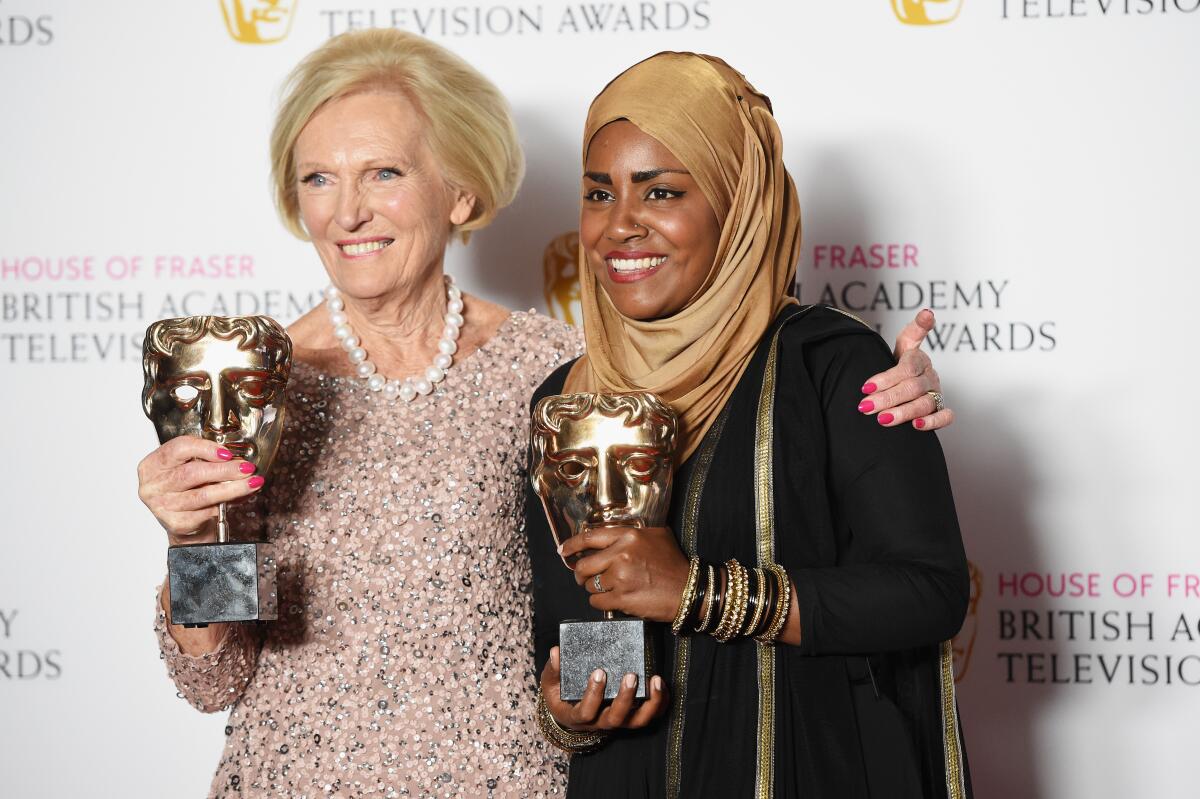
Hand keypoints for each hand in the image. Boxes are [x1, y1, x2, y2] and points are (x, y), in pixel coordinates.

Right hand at [137, 435, 263, 545]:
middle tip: (247, 468)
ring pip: (203, 494)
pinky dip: (226, 504)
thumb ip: (206, 459)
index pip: (178, 448)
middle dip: (225, 469)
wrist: (186, 521)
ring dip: (232, 488)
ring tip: (252, 483)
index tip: (227, 453)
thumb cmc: (188, 489)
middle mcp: (153, 485)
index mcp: (152, 465)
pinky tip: (239, 498)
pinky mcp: (176, 523)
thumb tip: (236, 459)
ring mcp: (162, 506)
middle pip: (192, 473)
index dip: (206, 448)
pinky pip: (206, 512)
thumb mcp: (190, 467)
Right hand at [539, 645, 668, 731]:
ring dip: (650, 703)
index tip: (599, 672)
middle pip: (615, 719)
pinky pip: (649, 715)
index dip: (593, 695)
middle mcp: (599, 723)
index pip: (586, 712)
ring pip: (636, 721)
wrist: (571, 710)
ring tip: (655, 680)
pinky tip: (661, 685)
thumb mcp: (551, 683)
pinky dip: (659, 702)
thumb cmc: (560, 694)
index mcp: (577, 716)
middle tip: (631, 675)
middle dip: (625, 698)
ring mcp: (617, 721)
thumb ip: (553, 669)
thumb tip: (556, 652)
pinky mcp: (630, 717)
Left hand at [560, 525, 689, 622]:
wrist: (689, 590)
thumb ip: (632, 533)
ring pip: (589, 585)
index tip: (563, 550)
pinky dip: (601, 603)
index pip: (589, 538)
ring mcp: (620, 578)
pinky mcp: (622, 598)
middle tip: (584, 578)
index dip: (572, 545)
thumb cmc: (674, 562)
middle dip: (580, 574)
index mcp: (628, 536)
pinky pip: (597, 602)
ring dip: (594, 589)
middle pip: (583, 565)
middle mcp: (621, 554)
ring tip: (607, 589)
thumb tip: (609, 536)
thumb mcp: (656, 536)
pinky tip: (612, 600)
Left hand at [858, 309, 954, 430]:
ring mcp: (936, 393)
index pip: (905, 368)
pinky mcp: (941, 409)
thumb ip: (913, 331)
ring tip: (882, 420)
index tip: (865, 387)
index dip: (886, 379)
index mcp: (919, 359)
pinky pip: (945, 417)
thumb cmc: (902, 364)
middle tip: (865, 407)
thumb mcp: (903, 345)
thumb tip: (928, 312)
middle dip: (887, 398)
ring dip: (903, 413)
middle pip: (912, 388)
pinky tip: (916, 426)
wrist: (909, 382)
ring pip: (924, 404)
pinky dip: (932, 422)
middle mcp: (930, 376)